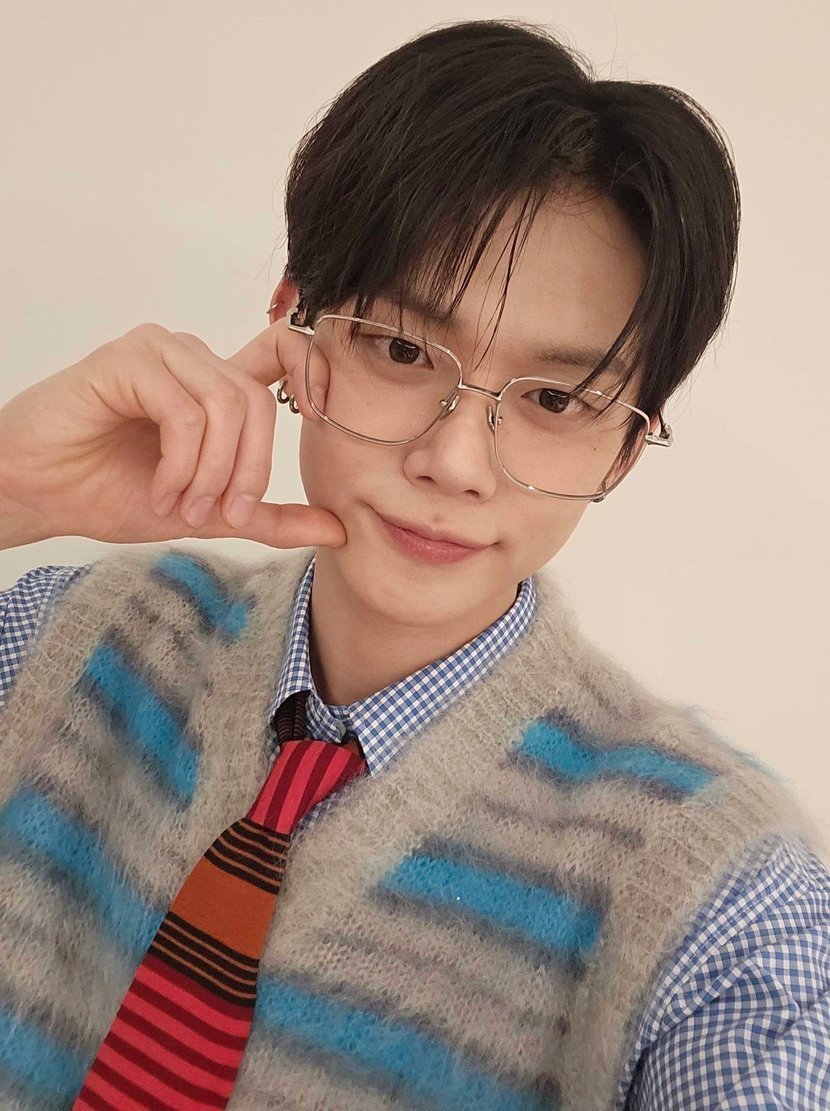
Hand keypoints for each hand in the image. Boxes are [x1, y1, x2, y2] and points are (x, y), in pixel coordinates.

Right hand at [0, 317, 345, 548]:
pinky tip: (161, 490)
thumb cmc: (110, 493)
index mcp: (216, 385)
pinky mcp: (128, 360)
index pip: (285, 352)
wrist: (38, 494)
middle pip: (260, 402)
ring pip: (226, 406)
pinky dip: (181, 463)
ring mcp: (160, 352)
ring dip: (212, 473)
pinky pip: (185, 411)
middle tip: (220, 515)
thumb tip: (338, 531)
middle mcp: (193, 359)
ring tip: (183, 506)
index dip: (316, 371)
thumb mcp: (208, 514)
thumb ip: (268, 518)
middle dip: (248, 471)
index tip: (322, 418)